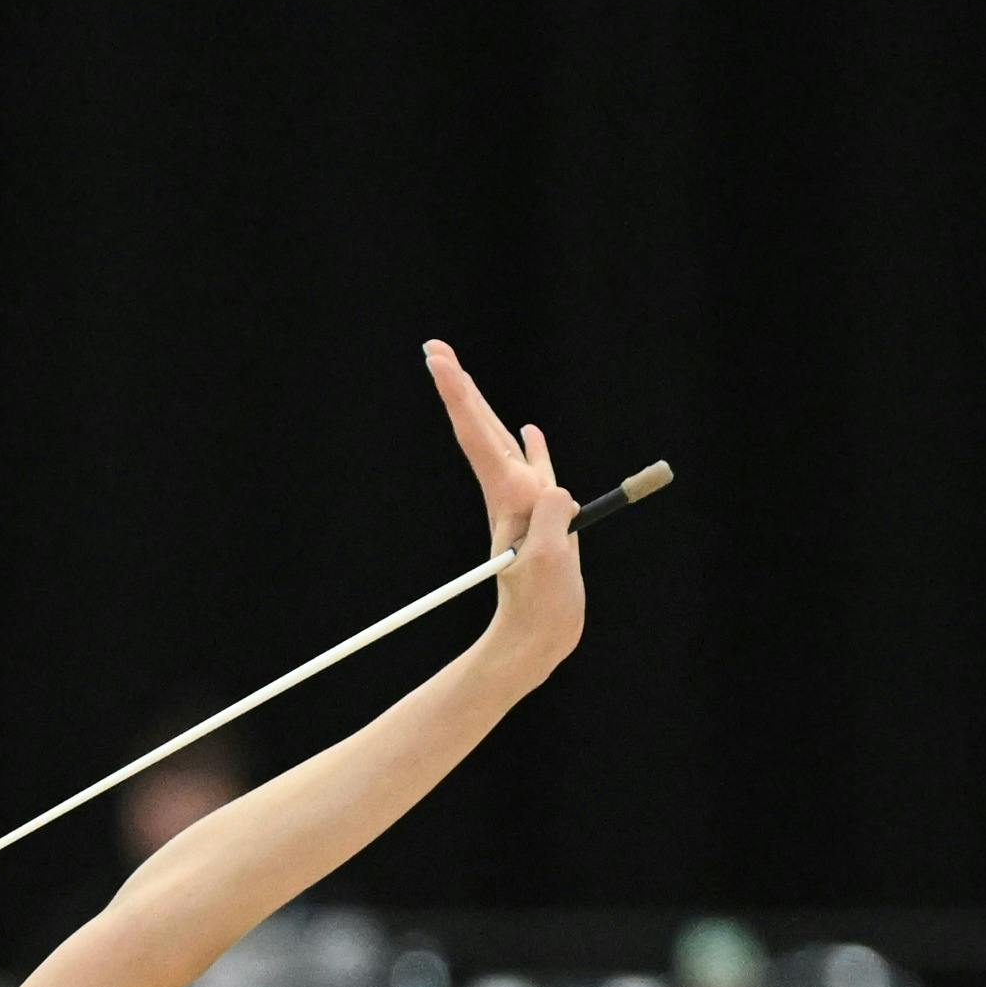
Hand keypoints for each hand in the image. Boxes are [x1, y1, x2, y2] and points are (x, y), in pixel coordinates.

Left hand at [431, 340, 584, 686]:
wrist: (537, 637)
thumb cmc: (540, 607)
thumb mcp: (548, 563)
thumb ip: (550, 521)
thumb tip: (551, 488)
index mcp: (508, 498)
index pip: (477, 436)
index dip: (459, 395)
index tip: (438, 362)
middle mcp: (510, 495)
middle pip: (480, 429)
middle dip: (458, 387)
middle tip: (434, 349)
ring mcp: (524, 505)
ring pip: (504, 443)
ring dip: (484, 407)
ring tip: (463, 375)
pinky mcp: (542, 517)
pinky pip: (537, 471)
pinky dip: (534, 447)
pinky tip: (532, 429)